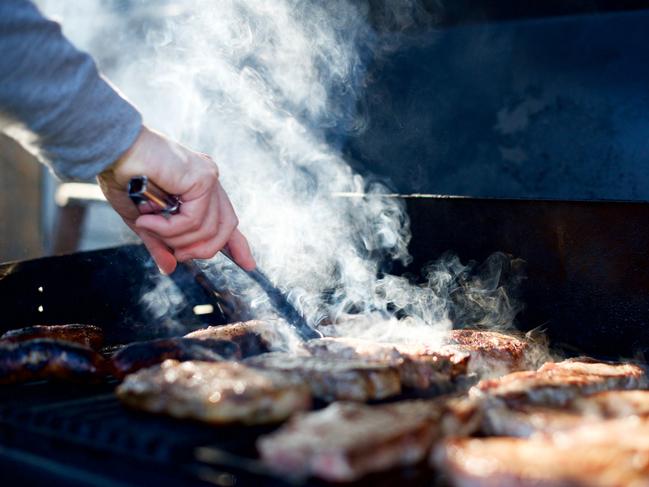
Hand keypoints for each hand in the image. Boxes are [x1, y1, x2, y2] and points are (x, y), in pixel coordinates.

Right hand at [97, 126, 255, 274]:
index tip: (248, 264)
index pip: (226, 219)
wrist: (110, 149)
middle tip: (178, 255)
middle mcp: (208, 180)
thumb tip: (170, 268)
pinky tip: (148, 219)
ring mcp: (208, 177)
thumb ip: (160, 242)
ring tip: (147, 226)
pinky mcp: (203, 177)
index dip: (238, 244)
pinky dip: (170, 228)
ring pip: (209, 229)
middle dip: (203, 249)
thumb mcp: (143, 220)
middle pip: (226, 227)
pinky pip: (195, 220)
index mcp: (198, 187)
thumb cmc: (121, 176)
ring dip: (175, 238)